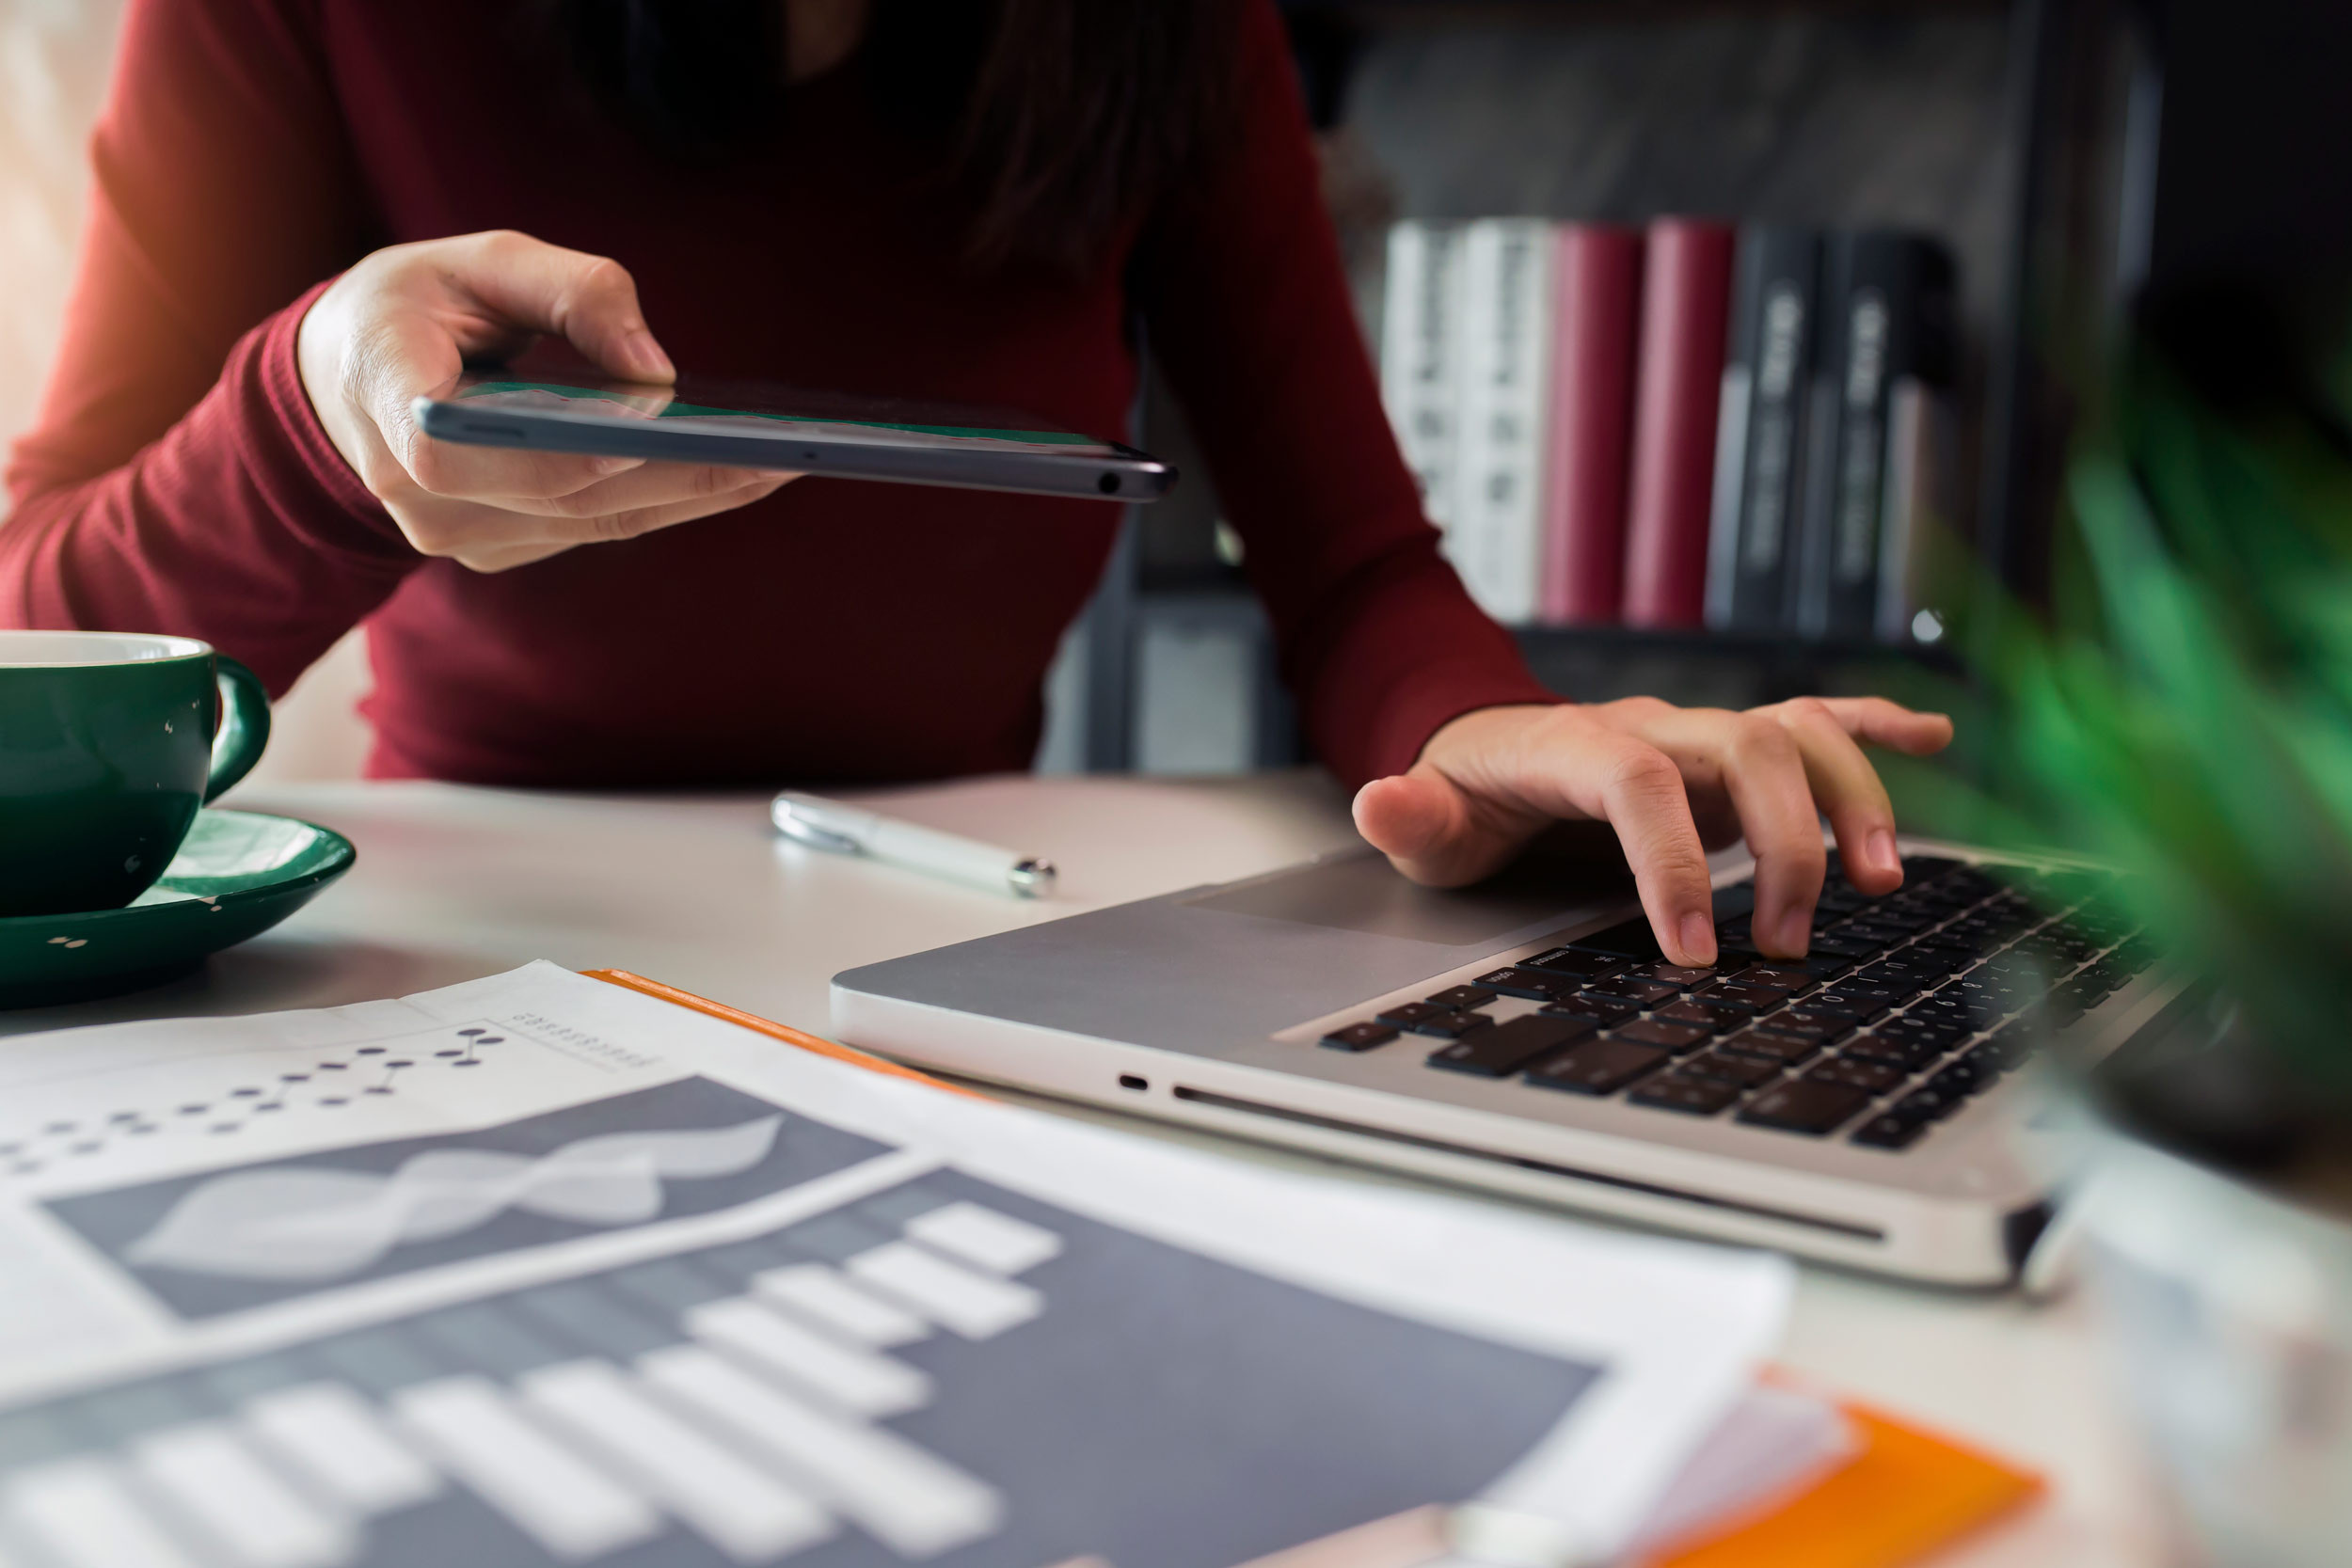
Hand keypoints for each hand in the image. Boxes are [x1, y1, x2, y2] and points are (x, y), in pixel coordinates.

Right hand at [297, 230, 791, 572]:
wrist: (344, 383)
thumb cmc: (411, 308)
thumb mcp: (476, 260)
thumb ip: (568, 290)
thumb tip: (658, 368)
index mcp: (388, 404)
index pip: (455, 453)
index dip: (550, 452)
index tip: (641, 434)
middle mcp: (417, 496)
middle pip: (561, 495)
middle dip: (677, 475)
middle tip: (776, 452)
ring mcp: (458, 536)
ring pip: (592, 522)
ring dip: (692, 494)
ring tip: (783, 462)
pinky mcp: (500, 550)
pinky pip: (595, 527)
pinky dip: (667, 498)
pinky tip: (737, 473)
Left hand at [1352, 697, 1954, 967]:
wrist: (1484, 749)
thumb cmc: (1465, 798)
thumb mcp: (1426, 819)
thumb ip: (1409, 816)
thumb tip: (1380, 799)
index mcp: (1569, 745)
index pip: (1636, 783)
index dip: (1672, 859)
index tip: (1690, 950)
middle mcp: (1650, 727)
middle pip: (1745, 747)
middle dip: (1784, 842)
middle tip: (1780, 944)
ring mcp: (1698, 733)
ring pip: (1796, 732)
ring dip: (1850, 799)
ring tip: (1878, 884)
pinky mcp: (1733, 751)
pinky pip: (1814, 719)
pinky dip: (1875, 725)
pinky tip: (1932, 739)